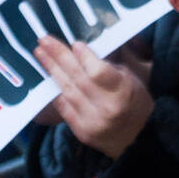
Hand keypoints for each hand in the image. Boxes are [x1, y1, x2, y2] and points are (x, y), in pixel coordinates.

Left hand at [34, 35, 154, 160]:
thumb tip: (86, 42)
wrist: (138, 137)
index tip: (74, 43)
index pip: (99, 72)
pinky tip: (46, 75)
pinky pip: (63, 107)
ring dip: (52, 70)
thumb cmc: (135, 99)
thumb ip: (110, 61)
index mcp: (123, 91)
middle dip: (59, 56)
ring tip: (40, 53)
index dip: (85, 57)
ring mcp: (93, 121)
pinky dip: (54, 90)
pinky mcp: (82, 131)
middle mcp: (107, 108)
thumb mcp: (132, 76)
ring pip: (68, 91)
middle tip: (44, 40)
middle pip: (78, 78)